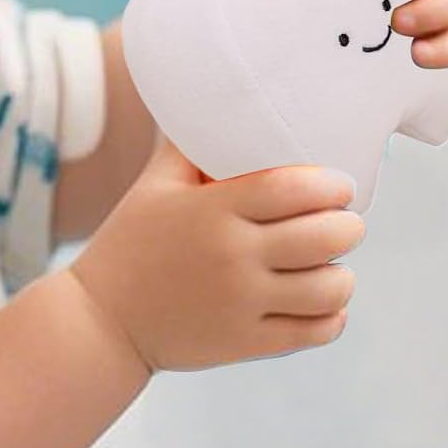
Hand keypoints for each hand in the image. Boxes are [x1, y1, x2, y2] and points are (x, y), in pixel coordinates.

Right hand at [68, 137, 364, 373]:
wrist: (100, 323)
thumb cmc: (130, 244)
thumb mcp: (153, 187)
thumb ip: (190, 147)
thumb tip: (220, 104)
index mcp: (212, 210)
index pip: (294, 187)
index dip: (330, 185)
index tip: (338, 186)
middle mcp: (232, 256)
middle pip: (326, 236)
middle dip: (347, 226)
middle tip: (343, 223)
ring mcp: (242, 303)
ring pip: (330, 288)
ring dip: (341, 275)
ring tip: (331, 267)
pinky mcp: (246, 343)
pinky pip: (316, 331)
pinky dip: (330, 317)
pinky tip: (320, 304)